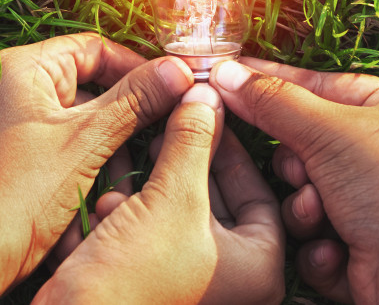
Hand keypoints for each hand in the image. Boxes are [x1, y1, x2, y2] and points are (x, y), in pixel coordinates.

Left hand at [0, 33, 193, 303]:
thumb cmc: (19, 197)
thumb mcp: (87, 142)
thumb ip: (135, 100)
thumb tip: (178, 70)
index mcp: (17, 66)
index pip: (94, 47)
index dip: (137, 68)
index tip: (170, 90)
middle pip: (81, 79)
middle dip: (121, 107)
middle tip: (157, 129)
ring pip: (67, 111)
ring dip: (101, 134)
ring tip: (126, 165)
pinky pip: (46, 135)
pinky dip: (75, 150)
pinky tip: (96, 179)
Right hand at [34, 84, 285, 304]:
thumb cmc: (134, 276)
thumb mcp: (171, 197)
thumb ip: (191, 141)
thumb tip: (204, 97)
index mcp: (257, 268)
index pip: (258, 193)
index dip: (233, 148)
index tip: (213, 114)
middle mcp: (231, 280)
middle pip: (217, 199)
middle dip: (191, 158)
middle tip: (178, 116)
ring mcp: (191, 282)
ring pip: (181, 211)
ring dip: (161, 173)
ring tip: (149, 135)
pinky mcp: (152, 280)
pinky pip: (153, 229)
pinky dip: (138, 200)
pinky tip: (120, 167)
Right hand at [209, 58, 378, 304]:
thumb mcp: (328, 130)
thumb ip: (272, 101)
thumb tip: (228, 73)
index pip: (318, 85)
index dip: (271, 82)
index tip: (228, 76)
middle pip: (305, 145)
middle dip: (295, 164)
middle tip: (300, 171)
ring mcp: (374, 204)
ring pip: (305, 195)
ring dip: (304, 208)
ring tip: (320, 214)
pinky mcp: (363, 248)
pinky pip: (316, 238)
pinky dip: (319, 245)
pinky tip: (336, 249)